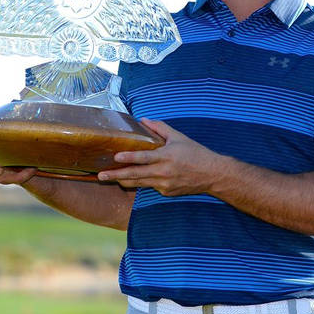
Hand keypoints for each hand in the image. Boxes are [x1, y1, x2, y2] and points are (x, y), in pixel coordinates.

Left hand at [98, 118, 228, 195]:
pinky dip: (140, 182)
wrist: (212, 175)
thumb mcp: (179, 137)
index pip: (143, 158)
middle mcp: (163, 173)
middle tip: (101, 175)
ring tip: (109, 178)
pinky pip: (149, 187)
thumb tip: (144, 120)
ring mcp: (164, 185)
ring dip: (123, 180)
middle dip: (116, 175)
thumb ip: (160, 128)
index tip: (116, 157)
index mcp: (166, 157)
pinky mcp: (166, 192)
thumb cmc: (196, 153)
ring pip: (139, 183)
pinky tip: (132, 179)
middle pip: (135, 175)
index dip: (129, 157)